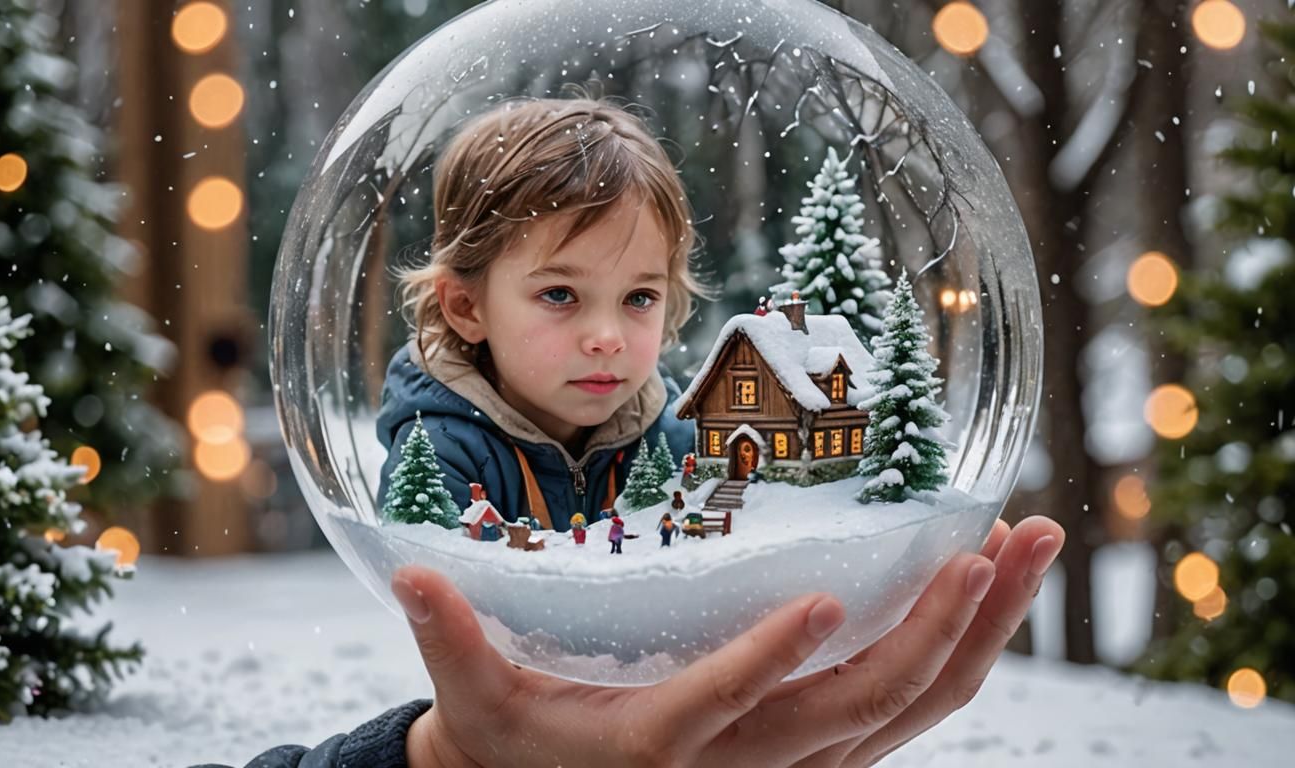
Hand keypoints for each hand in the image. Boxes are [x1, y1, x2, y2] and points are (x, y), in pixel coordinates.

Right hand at [391, 515, 1062, 767]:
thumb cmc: (518, 740)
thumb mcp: (477, 699)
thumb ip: (452, 638)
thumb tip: (412, 576)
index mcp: (657, 747)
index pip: (718, 706)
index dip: (765, 661)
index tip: (818, 602)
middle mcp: (746, 764)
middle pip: (865, 706)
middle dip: (942, 626)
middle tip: (999, 541)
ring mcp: (797, 761)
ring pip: (911, 709)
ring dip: (981, 630)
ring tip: (1031, 545)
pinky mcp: (820, 750)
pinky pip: (909, 710)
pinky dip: (959, 650)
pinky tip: (991, 588)